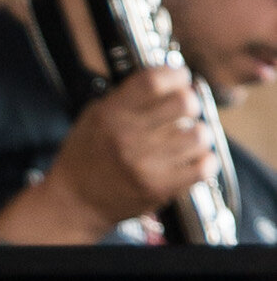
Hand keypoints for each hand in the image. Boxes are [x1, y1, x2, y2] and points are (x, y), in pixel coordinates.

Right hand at [43, 66, 217, 231]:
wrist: (74, 205)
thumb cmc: (84, 159)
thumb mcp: (93, 117)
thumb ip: (127, 97)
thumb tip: (168, 78)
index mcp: (110, 116)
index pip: (154, 81)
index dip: (175, 75)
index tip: (179, 79)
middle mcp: (128, 139)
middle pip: (184, 103)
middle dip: (190, 102)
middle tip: (185, 110)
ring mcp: (145, 166)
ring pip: (199, 135)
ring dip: (198, 134)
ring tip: (187, 139)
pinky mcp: (159, 189)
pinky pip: (203, 167)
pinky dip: (205, 161)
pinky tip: (193, 159)